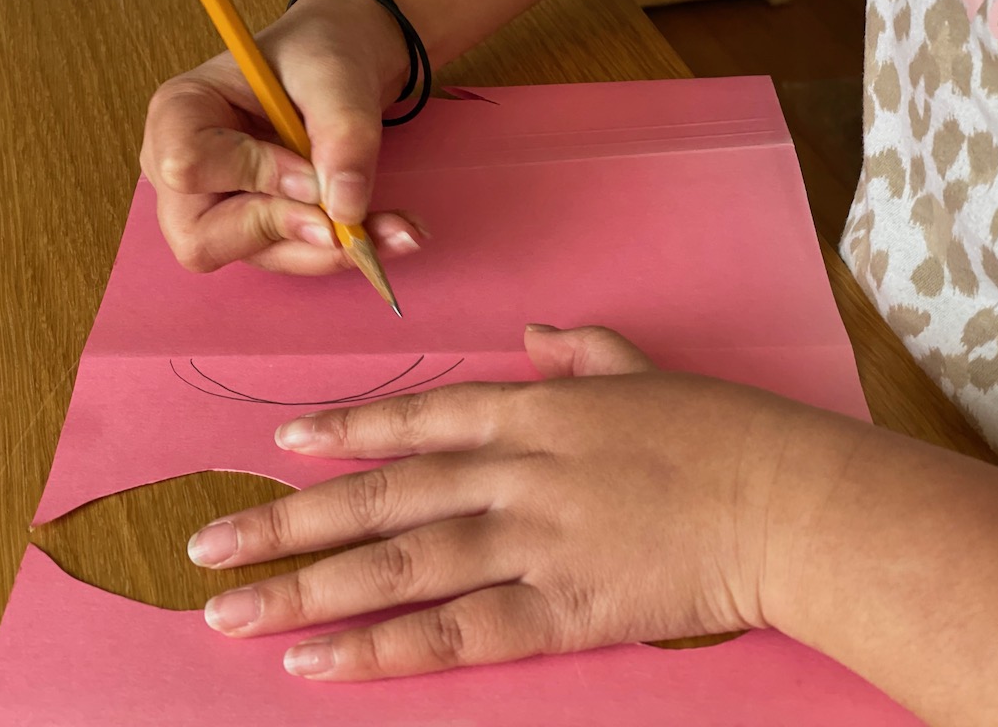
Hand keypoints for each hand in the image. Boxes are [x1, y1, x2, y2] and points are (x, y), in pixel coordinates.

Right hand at [140, 0, 425, 274]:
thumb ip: (341, 134)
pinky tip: (394, 233)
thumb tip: (344, 209)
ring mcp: (222, 211)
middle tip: (352, 224)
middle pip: (205, 239)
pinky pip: (300, 257)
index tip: (311, 169)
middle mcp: (187, 175)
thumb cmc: (321, 55)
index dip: (254, 177)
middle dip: (289, 234)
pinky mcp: (263, 234)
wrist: (343, 73)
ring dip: (335, 251)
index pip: (189, 168)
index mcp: (180, 114)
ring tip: (398, 228)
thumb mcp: (336, 75)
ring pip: (264, 258)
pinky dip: (349, 250)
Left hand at [187, 325, 827, 679]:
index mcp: (535, 411)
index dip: (345, 431)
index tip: (281, 446)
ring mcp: (532, 541)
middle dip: (287, 521)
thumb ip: (580, 350)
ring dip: (307, 587)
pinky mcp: (561, 609)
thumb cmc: (724, 432)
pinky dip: (383, 649)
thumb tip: (532, 334)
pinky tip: (319, 663)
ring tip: (230, 611)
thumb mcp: (647, 370)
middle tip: (208, 546)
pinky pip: (455, 632)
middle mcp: (515, 472)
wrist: (788, 500)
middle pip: (381, 498)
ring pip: (399, 566)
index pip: (417, 418)